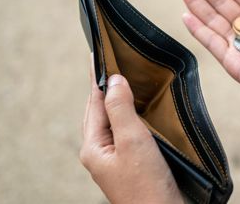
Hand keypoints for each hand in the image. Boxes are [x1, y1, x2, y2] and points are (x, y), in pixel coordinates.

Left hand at [80, 62, 182, 203]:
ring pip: (110, 122)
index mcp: (93, 147)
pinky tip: (136, 112)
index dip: (99, 78)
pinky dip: (126, 116)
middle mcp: (99, 152)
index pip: (95, 102)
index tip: (97, 55)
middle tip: (108, 63)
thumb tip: (114, 81)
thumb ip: (120, 108)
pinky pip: (122, 132)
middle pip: (98, 111)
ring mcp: (112, 160)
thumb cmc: (147, 185)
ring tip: (121, 81)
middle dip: (103, 88)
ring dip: (115, 101)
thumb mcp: (132, 140)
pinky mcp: (128, 164)